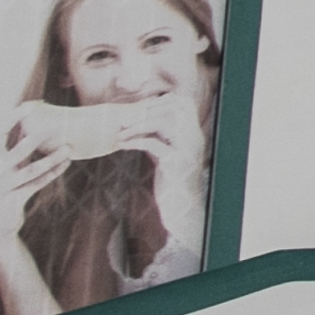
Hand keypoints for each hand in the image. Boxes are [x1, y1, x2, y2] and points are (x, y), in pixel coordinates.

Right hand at [0, 105, 83, 222]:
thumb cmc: (0, 188)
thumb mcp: (1, 168)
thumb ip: (13, 150)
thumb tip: (31, 127)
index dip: (12, 120)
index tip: (29, 106)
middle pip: (17, 151)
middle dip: (36, 138)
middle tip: (57, 126)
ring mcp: (3, 186)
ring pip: (31, 169)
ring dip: (52, 158)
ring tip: (69, 148)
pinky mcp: (14, 199)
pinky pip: (36, 183)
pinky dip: (52, 173)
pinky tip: (65, 163)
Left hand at [98, 89, 209, 255]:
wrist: (182, 211)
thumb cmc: (171, 183)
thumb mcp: (165, 155)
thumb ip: (159, 138)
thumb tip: (140, 123)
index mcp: (193, 134)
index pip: (182, 103)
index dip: (158, 102)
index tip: (136, 111)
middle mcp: (194, 138)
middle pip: (175, 107)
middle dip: (147, 110)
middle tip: (123, 119)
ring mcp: (187, 150)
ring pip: (165, 122)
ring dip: (139, 124)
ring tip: (120, 132)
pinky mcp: (176, 164)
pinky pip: (155, 144)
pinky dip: (136, 141)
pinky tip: (122, 145)